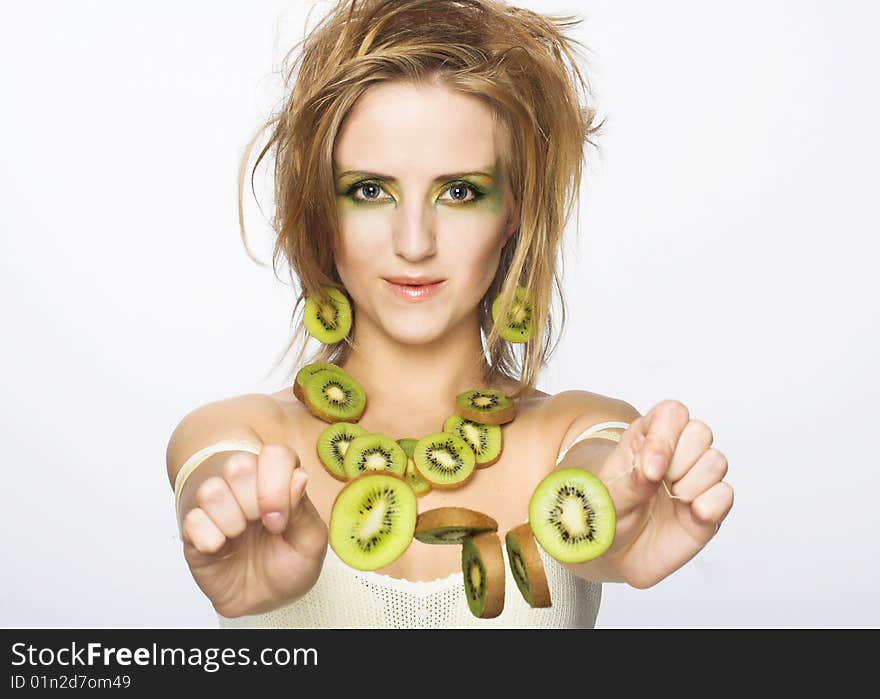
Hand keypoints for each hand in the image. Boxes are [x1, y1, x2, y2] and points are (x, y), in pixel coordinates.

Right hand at [178, 443, 327, 616]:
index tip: (280, 520)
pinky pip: (193, 520)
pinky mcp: (194, 530)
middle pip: (238, 465)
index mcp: (277, 481)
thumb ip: (303, 510)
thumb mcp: (310, 542)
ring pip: (211, 490)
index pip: (275, 454)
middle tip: (263, 526)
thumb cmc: (291, 564)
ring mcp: (217, 506)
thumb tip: (298, 478)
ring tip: (239, 536)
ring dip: (232, 521)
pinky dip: (210, 539)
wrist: (266, 601)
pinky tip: (220, 549)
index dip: (277, 483)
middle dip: (254, 502)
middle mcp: (245, 487)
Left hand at [596, 400, 733, 587]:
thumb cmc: (606, 513)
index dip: (665, 438)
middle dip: (680, 461)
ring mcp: (694, 479)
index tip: (650, 471)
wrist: (613, 551)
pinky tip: (690, 515)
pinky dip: (710, 505)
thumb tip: (653, 471)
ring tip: (671, 500)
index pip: (671, 414)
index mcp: (645, 437)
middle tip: (659, 483)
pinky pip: (726, 494)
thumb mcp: (604, 497)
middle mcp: (675, 453)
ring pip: (716, 461)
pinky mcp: (710, 506)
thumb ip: (628, 482)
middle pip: (700, 432)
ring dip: (692, 484)